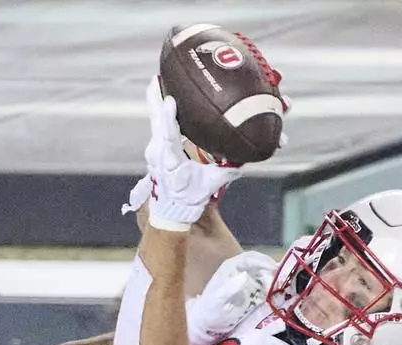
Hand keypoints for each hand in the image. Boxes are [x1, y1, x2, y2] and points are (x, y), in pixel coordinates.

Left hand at [140, 80, 241, 229]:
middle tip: (156, 76)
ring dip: (155, 99)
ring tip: (158, 78)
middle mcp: (158, 152)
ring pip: (154, 119)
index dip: (168, 117)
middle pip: (156, 120)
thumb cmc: (190, 198)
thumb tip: (247, 158)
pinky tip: (163, 94)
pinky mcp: (155, 147)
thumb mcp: (211, 184)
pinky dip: (160, 109)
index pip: (168, 135)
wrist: (170, 210)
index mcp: (171, 160)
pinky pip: (157, 124)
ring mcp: (154, 149)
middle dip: (155, 97)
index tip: (169, 100)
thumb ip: (227, 170)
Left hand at [186, 251, 278, 344]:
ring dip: (278, 280)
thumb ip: (229, 289)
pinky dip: (277, 290)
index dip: (265, 261)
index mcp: (232, 267)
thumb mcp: (217, 301)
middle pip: (263, 265)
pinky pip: (269, 288)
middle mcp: (242, 271)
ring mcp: (250, 282)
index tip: (276, 270)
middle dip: (275, 271)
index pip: (252, 258)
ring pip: (268, 275)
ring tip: (286, 290)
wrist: (206, 327)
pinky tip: (283, 297)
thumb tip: (245, 275)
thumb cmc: (209, 313)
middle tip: (285, 281)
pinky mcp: (255, 294)